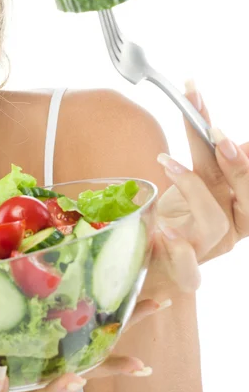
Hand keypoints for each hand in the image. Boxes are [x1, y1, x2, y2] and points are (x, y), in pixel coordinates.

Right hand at [0, 298, 169, 391]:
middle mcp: (28, 386)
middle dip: (64, 387)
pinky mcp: (67, 357)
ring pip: (83, 374)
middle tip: (77, 381)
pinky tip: (145, 341)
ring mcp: (51, 372)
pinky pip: (97, 355)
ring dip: (112, 364)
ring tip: (139, 361)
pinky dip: (120, 351)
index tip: (1, 378)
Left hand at [150, 80, 248, 292]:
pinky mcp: (182, 271)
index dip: (244, 151)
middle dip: (237, 163)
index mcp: (240, 207)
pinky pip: (189, 268)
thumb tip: (217, 127)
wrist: (152, 266)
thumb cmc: (176, 219)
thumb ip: (210, 161)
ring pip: (214, 222)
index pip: (247, 173)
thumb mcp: (195, 185)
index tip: (225, 120)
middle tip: (217, 131)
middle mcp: (231, 228)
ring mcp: (207, 250)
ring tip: (167, 161)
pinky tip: (165, 231)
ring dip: (193, 187)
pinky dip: (179, 251)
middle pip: (246, 197)